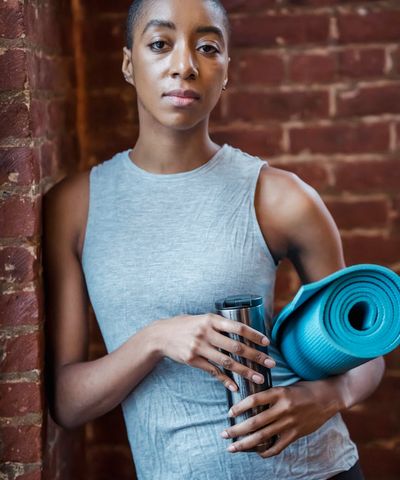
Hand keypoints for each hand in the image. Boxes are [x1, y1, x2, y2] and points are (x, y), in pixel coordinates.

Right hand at [155, 313, 275, 391]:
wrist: (161, 335)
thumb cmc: (185, 325)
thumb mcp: (202, 319)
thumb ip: (219, 325)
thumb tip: (242, 332)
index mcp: (211, 319)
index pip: (238, 327)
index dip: (254, 335)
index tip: (267, 343)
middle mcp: (206, 332)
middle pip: (236, 347)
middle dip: (256, 356)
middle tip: (271, 363)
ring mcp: (199, 347)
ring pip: (227, 362)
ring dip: (245, 371)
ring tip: (259, 378)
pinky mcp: (193, 360)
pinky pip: (213, 372)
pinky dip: (225, 380)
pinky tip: (235, 387)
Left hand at [220, 380, 343, 457]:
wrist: (329, 397)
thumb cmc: (305, 389)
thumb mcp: (286, 386)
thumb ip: (271, 395)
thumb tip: (251, 402)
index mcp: (279, 393)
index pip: (254, 400)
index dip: (240, 407)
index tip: (229, 413)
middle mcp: (283, 408)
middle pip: (255, 422)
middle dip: (236, 429)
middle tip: (224, 433)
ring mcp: (290, 423)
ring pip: (263, 436)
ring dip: (245, 443)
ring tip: (232, 447)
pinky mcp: (296, 434)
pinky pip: (278, 446)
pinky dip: (266, 451)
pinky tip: (257, 452)